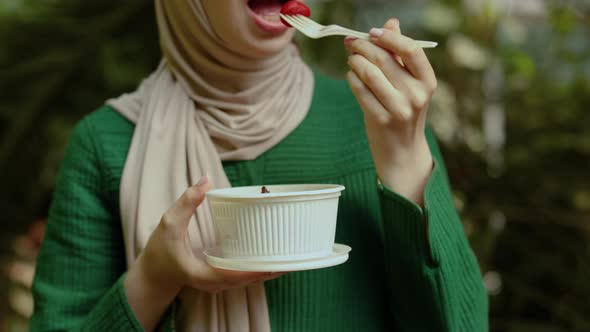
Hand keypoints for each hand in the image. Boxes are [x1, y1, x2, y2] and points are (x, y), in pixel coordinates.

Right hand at [124, 176, 283, 330]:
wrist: (153, 272)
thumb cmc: (160, 249)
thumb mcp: (169, 222)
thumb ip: (187, 201)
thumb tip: (206, 179)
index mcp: (203, 275)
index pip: (235, 275)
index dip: (257, 269)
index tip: (276, 260)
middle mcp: (214, 283)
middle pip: (249, 280)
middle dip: (271, 268)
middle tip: (292, 251)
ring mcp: (218, 283)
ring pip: (249, 280)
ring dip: (268, 268)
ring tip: (290, 253)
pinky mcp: (221, 278)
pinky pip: (244, 275)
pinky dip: (258, 267)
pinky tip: (272, 255)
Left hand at [344, 19, 435, 204]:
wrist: (402, 152)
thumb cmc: (404, 112)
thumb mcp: (410, 85)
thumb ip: (400, 55)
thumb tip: (391, 23)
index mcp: (427, 82)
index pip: (410, 49)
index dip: (389, 36)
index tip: (373, 32)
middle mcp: (416, 94)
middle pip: (384, 58)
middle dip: (362, 46)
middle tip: (351, 42)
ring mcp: (399, 108)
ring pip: (368, 72)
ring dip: (354, 61)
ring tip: (351, 59)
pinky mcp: (380, 119)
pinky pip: (359, 90)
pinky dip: (352, 79)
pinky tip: (352, 76)